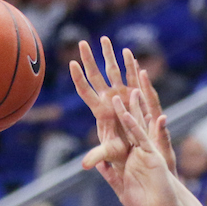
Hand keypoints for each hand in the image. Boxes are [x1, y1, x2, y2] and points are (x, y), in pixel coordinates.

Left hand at [71, 37, 177, 193]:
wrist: (134, 150)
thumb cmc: (120, 153)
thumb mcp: (109, 153)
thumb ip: (97, 156)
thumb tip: (84, 166)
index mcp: (100, 110)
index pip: (86, 91)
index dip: (79, 79)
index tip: (72, 63)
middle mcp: (108, 99)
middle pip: (96, 75)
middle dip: (89, 59)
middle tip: (82, 43)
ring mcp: (120, 95)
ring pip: (113, 71)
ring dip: (109, 55)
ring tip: (104, 39)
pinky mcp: (132, 96)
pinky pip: (131, 77)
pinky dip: (130, 65)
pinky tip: (128, 53)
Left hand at [107, 92, 183, 205]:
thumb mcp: (121, 189)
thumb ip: (111, 176)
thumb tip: (99, 165)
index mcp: (130, 160)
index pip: (121, 137)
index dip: (116, 123)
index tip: (108, 108)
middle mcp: (139, 153)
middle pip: (132, 125)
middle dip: (126, 108)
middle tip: (119, 90)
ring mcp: (146, 153)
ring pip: (138, 126)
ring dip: (133, 109)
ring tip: (129, 91)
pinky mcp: (152, 156)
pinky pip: (141, 138)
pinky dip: (134, 127)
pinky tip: (127, 114)